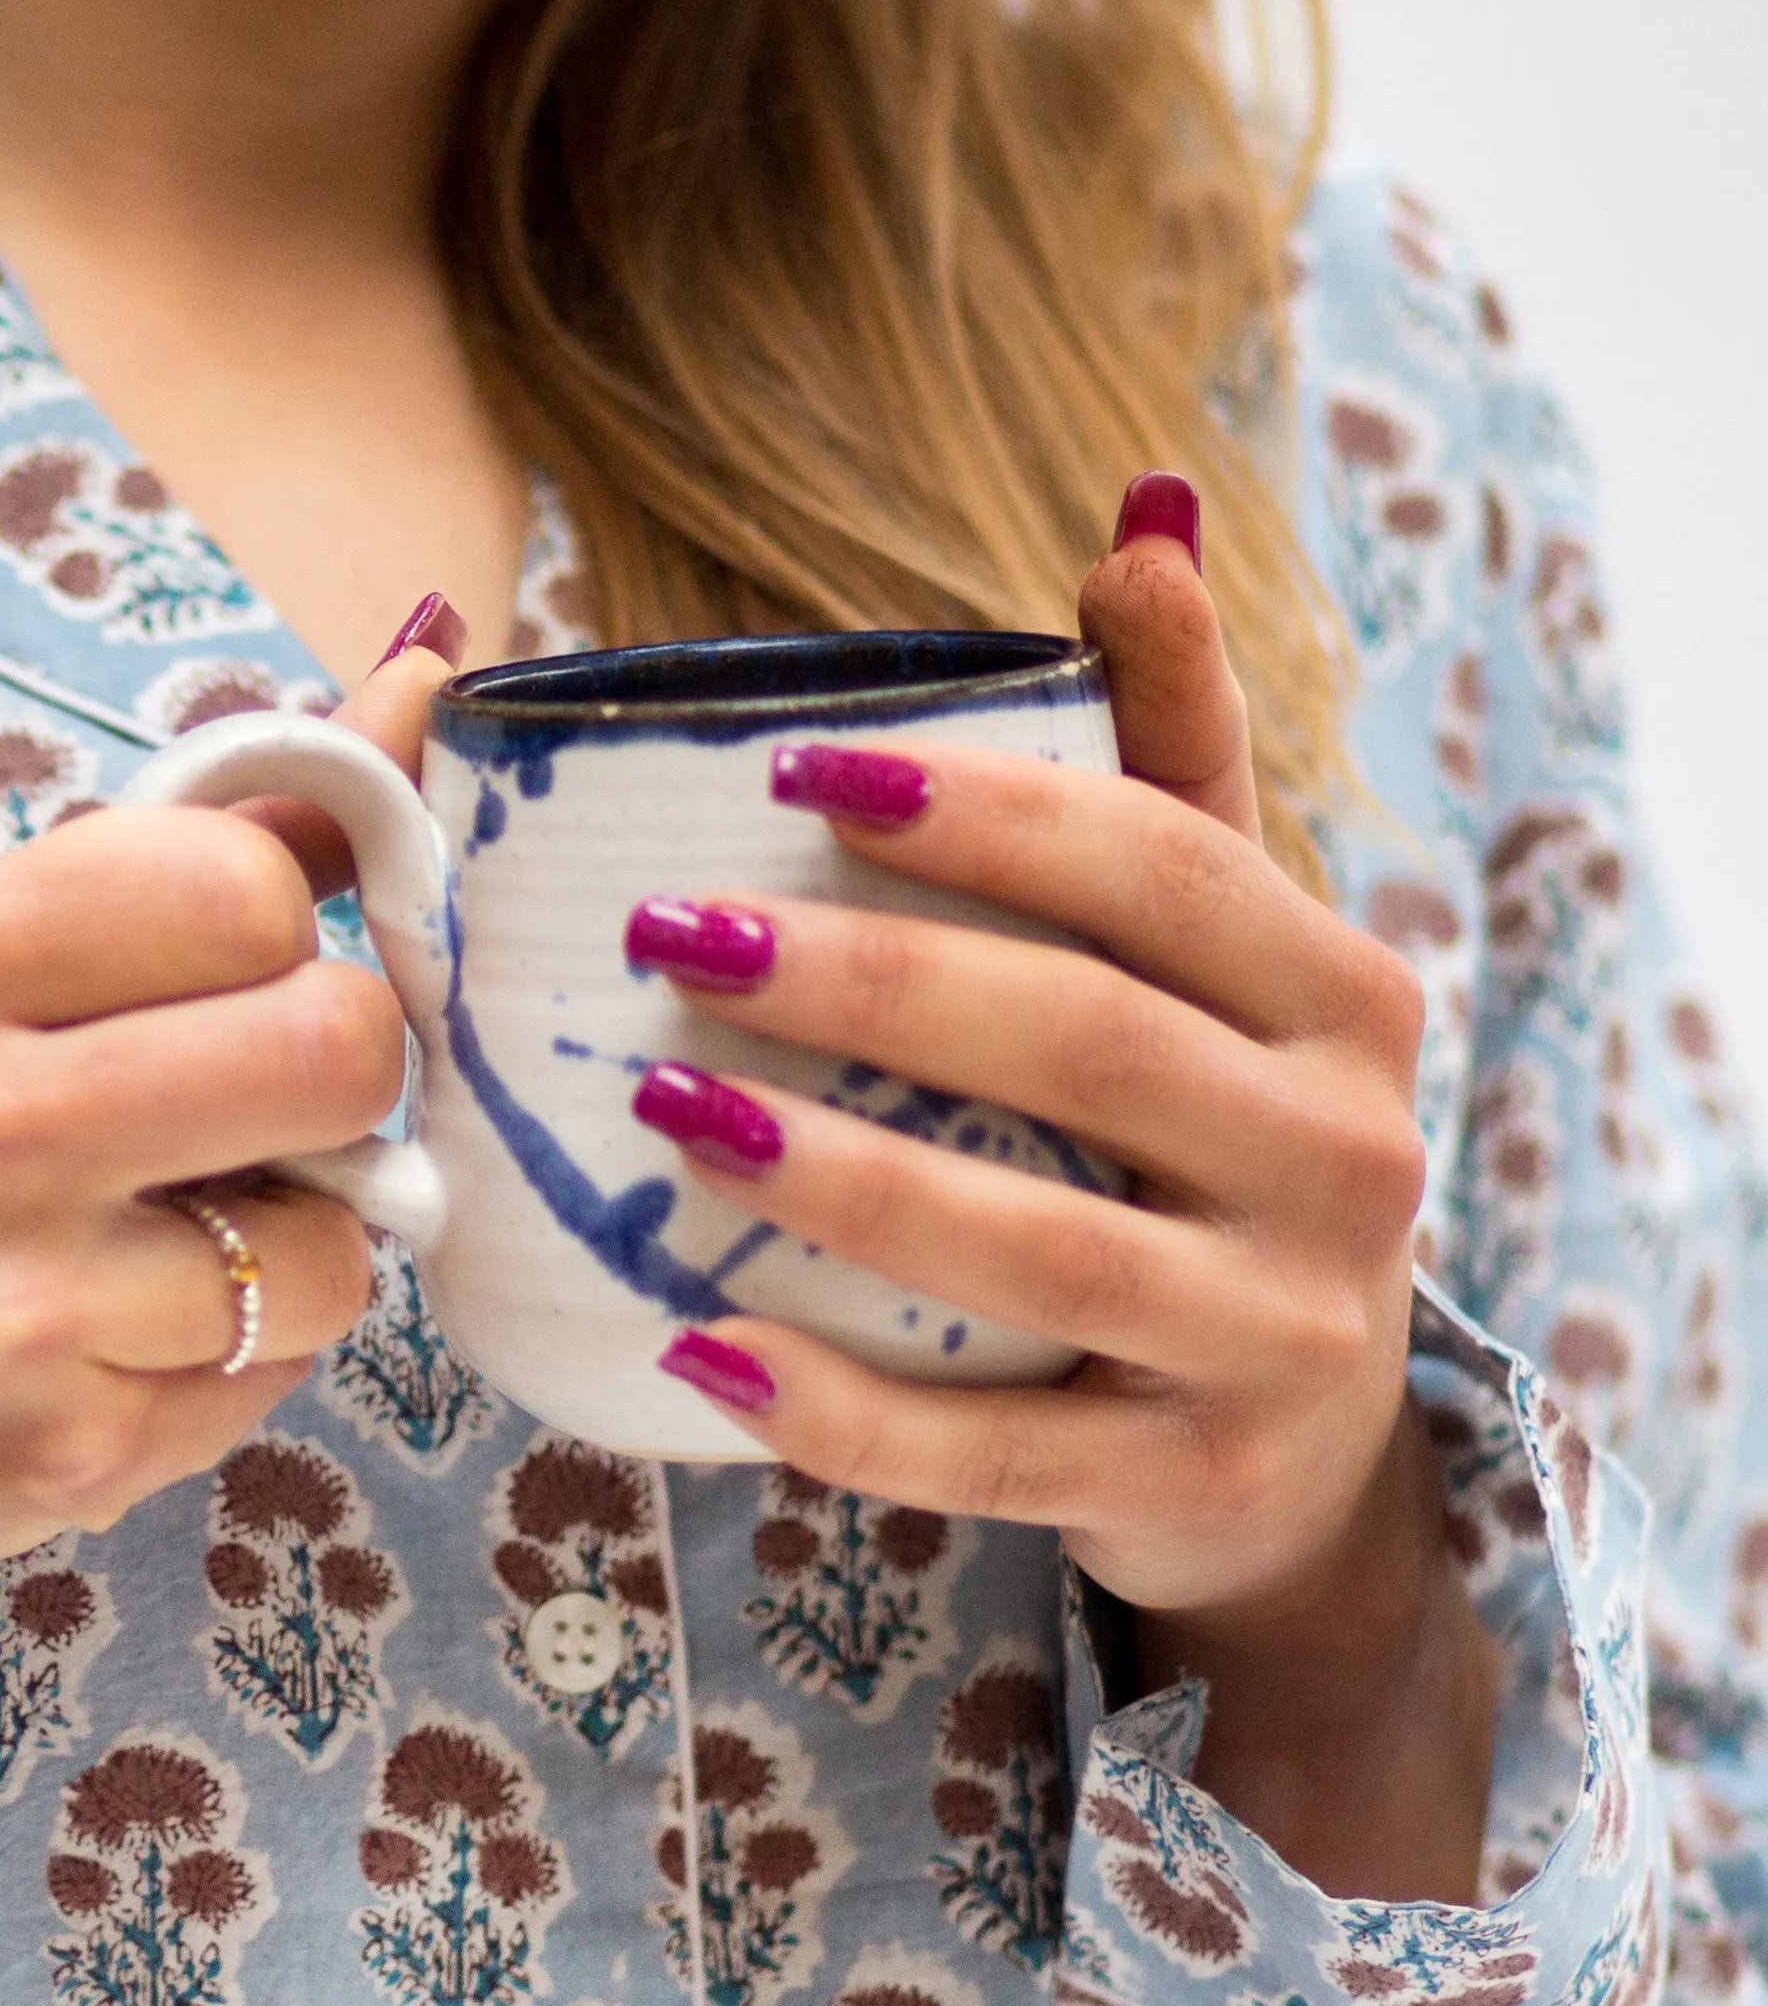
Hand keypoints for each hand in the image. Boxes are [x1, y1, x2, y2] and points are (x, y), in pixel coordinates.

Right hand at [0, 627, 466, 1702]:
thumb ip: (206, 833)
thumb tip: (433, 671)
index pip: (248, 888)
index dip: (274, 938)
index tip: (211, 984)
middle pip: (336, 1047)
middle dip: (326, 1082)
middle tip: (241, 1114)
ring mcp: (7, 1304)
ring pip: (338, 1243)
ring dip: (292, 1245)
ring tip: (164, 1247)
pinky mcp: (64, 1450)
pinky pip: (279, 1373)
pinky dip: (237, 1358)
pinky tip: (124, 1345)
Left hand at [628, 484, 1497, 1900]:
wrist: (1300, 1457)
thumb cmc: (1210, 1152)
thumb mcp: (1221, 961)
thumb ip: (1174, 757)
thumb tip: (1139, 521)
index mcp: (1344, 999)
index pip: (1163, 869)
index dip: (982, 816)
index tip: (787, 781)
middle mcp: (1344, 1160)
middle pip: (1087, 1044)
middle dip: (868, 982)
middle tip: (667, 938)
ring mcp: (1276, 1336)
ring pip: (1036, 1247)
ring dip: (835, 1179)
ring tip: (661, 1110)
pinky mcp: (1187, 1484)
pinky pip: (990, 1451)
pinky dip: (838, 1412)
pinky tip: (697, 1353)